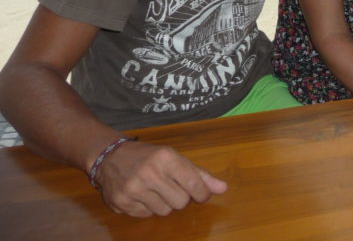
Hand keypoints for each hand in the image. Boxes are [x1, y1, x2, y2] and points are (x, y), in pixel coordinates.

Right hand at [94, 140, 227, 216]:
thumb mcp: (175, 158)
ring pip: (164, 211)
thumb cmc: (149, 157)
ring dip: (165, 204)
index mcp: (166, 158)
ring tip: (157, 191)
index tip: (202, 195)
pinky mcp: (121, 202)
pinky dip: (149, 208)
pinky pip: (147, 215)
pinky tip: (144, 196)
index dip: (202, 194)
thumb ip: (200, 175)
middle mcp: (149, 173)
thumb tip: (223, 189)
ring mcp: (133, 189)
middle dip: (182, 198)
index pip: (194, 184)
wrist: (109, 157)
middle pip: (181, 202)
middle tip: (174, 189)